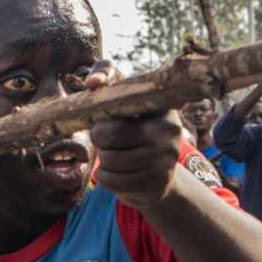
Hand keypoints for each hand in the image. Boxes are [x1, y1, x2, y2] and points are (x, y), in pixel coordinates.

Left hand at [86, 61, 180, 208]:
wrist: (156, 176)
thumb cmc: (133, 131)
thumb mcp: (125, 104)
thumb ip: (108, 80)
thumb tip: (93, 82)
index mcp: (161, 105)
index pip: (127, 96)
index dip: (105, 94)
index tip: (92, 89)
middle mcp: (169, 129)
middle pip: (111, 134)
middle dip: (98, 138)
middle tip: (103, 139)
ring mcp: (166, 157)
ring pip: (110, 159)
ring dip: (103, 160)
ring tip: (112, 155)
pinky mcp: (158, 181)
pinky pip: (113, 180)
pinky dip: (104, 177)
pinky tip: (113, 172)